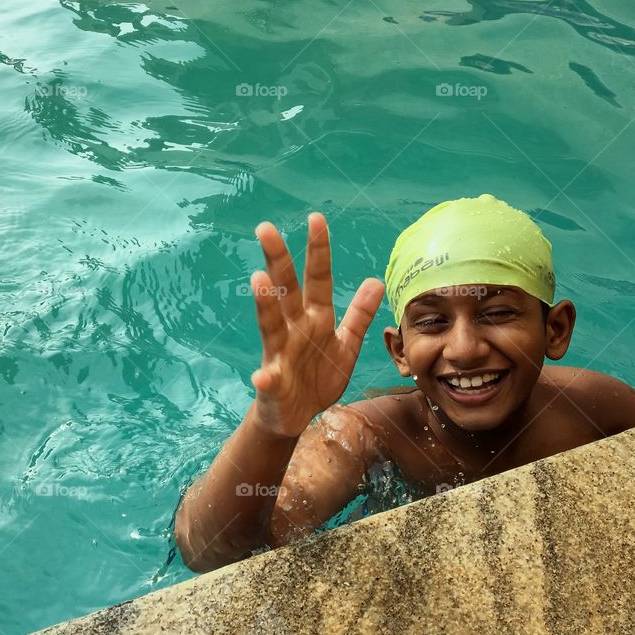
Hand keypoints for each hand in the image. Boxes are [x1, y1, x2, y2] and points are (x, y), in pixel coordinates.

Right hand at [248, 212, 384, 437]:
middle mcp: (294, 330)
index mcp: (315, 319)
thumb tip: (376, 280)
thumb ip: (358, 315)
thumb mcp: (345, 346)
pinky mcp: (272, 384)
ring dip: (265, 303)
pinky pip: (268, 380)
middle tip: (266, 228)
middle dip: (278, 259)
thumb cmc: (317, 377)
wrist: (294, 416)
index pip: (318, 279)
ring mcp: (279, 355)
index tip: (316, 218)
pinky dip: (264, 378)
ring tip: (258, 281)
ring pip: (271, 324)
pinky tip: (261, 376)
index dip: (318, 251)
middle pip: (286, 290)